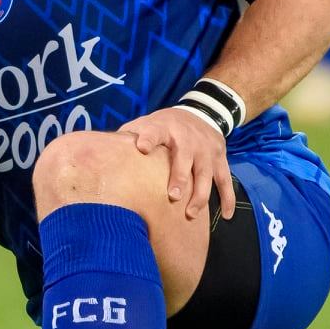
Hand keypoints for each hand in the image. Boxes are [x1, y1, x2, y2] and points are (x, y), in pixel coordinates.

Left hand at [116, 110, 234, 221]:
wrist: (203, 112)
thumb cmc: (165, 126)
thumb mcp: (147, 123)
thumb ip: (129, 136)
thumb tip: (102, 154)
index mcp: (165, 128)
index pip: (155, 130)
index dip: (148, 138)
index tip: (142, 147)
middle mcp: (188, 139)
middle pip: (185, 158)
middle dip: (180, 176)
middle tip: (173, 195)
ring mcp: (206, 151)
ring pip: (206, 174)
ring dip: (200, 194)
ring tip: (191, 214)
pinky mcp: (220, 159)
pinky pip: (225, 181)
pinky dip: (227, 198)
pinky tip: (225, 216)